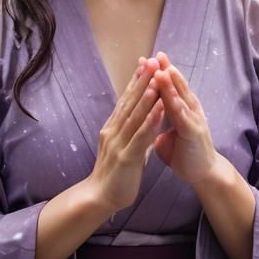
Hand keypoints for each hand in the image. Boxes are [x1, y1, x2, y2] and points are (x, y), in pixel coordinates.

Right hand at [87, 57, 164, 213]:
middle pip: (129, 102)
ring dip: (146, 96)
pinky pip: (140, 136)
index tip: (145, 64)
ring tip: (156, 78)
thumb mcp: (125, 150)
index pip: (126, 101)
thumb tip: (146, 127)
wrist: (98, 199)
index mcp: (113, 129)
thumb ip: (134, 137)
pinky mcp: (126, 157)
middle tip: (150, 60)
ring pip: (135, 115)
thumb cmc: (114, 176)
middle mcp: (114, 131)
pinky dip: (150, 120)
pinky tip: (159, 109)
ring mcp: (119, 143)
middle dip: (141, 81)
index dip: (136, 82)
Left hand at [143, 52, 218, 185]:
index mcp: (182, 109)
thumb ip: (161, 121)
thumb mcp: (170, 132)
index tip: (147, 59)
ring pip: (181, 98)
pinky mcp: (193, 132)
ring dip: (172, 84)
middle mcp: (190, 110)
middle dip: (167, 69)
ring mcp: (193, 119)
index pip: (170, 87)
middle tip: (157, 54)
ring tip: (163, 69)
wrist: (203, 173)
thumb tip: (148, 115)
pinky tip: (169, 97)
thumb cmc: (186, 152)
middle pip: (177, 86)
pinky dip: (176, 106)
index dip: (159, 72)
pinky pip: (183, 117)